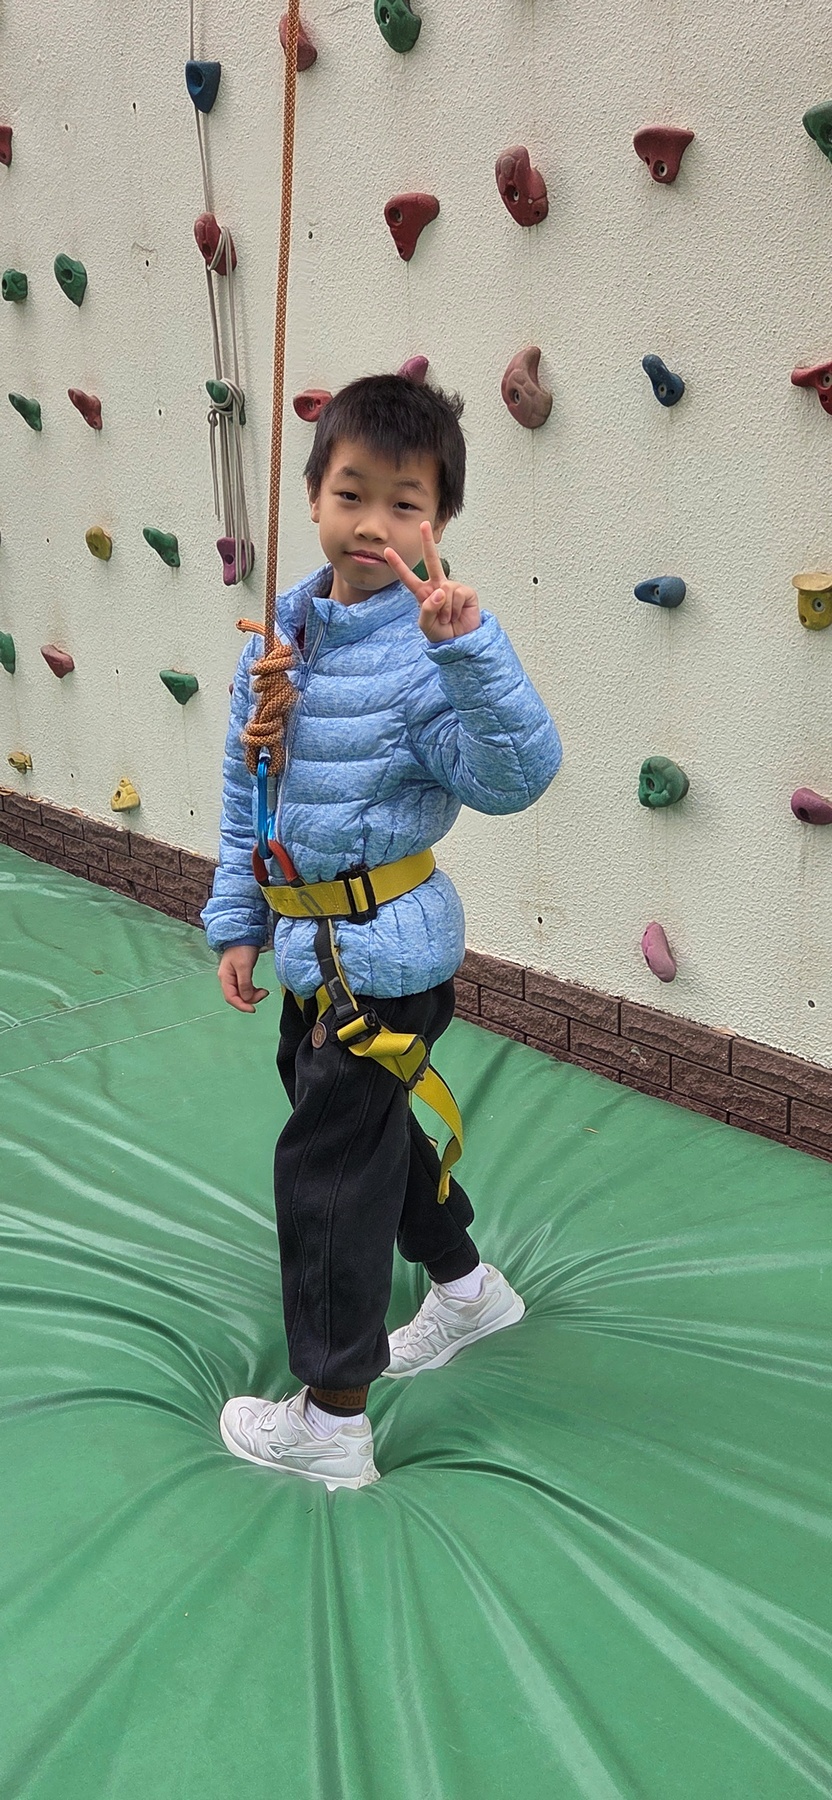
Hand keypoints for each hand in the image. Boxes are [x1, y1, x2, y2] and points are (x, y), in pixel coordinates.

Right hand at [218, 945, 269, 1012]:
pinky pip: (245, 987)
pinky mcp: (240, 973)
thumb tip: (247, 998)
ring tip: (264, 991)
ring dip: (253, 995)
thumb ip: (244, 984)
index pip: (231, 998)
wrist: (244, 934)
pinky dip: (253, 990)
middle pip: (236, 997)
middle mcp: (227, 979)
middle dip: (250, 999)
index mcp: (225, 978)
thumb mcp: (244, 966)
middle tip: (263, 994)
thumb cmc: (242, 947)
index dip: (241, 1006)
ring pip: (242, 993)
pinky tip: (260, 989)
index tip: (253, 1009)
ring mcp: (233, 976)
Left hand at [383, 521, 481, 641]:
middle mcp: (438, 587)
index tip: (387, 551)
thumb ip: (428, 609)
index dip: (399, 565)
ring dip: (445, 610)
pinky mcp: (466, 592)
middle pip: (431, 561)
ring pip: (444, 591)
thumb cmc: (442, 635)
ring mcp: (452, 588)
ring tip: (448, 619)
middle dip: (428, 542)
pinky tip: (458, 614)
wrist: (461, 642)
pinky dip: (455, 608)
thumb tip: (440, 590)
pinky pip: (457, 595)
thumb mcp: (426, 626)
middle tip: (424, 524)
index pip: (408, 578)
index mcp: (423, 594)